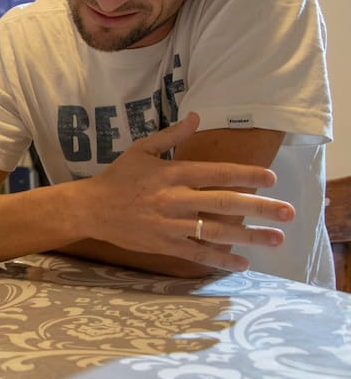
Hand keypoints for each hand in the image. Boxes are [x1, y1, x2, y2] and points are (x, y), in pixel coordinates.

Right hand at [84, 113, 294, 270]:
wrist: (90, 208)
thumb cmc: (117, 178)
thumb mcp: (140, 150)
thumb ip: (171, 135)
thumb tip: (196, 116)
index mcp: (172, 173)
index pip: (216, 173)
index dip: (246, 175)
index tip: (271, 179)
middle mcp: (175, 199)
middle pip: (224, 203)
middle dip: (259, 207)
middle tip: (288, 212)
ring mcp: (170, 224)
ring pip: (216, 231)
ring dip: (249, 236)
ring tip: (275, 239)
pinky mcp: (164, 244)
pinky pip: (196, 253)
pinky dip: (220, 259)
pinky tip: (242, 263)